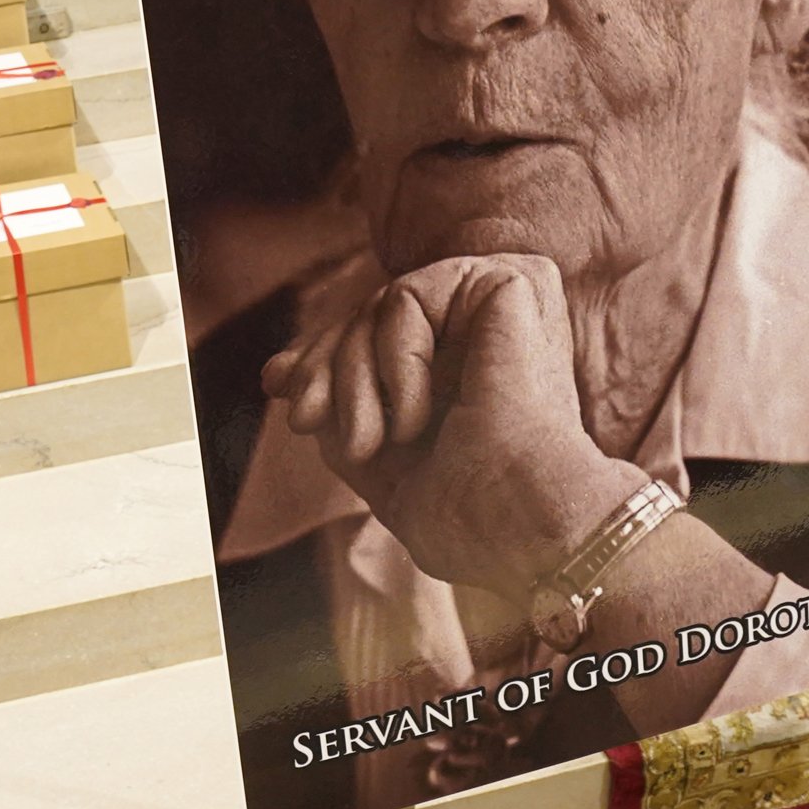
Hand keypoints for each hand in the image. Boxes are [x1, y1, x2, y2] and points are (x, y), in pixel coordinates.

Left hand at [262, 254, 650, 604]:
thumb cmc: (474, 520)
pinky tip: (412, 416)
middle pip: (367, 314)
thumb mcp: (384, 469)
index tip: (286, 397)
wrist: (529, 524)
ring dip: (354, 379)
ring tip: (372, 443)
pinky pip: (406, 294)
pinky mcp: (507, 284)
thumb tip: (279, 375)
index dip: (320, 361)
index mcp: (467, 369)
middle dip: (322, 368)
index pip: (374, 336)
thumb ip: (340, 416)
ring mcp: (497, 306)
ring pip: (379, 305)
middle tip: (304, 420)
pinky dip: (392, 358)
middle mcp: (484, 331)